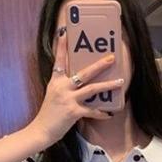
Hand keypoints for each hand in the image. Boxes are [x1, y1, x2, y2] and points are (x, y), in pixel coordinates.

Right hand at [27, 28, 123, 145]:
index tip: (64, 32)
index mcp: (56, 81)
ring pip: (92, 89)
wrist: (41, 130)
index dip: (62, 47)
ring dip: (108, 85)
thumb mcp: (54, 95)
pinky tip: (109, 114)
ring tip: (120, 81)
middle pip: (83, 73)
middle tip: (112, 58)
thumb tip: (80, 82)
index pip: (59, 60)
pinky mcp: (73, 111)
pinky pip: (92, 111)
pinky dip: (101, 113)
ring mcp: (68, 99)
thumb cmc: (49, 114)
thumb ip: (65, 87)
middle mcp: (61, 87)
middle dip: (99, 65)